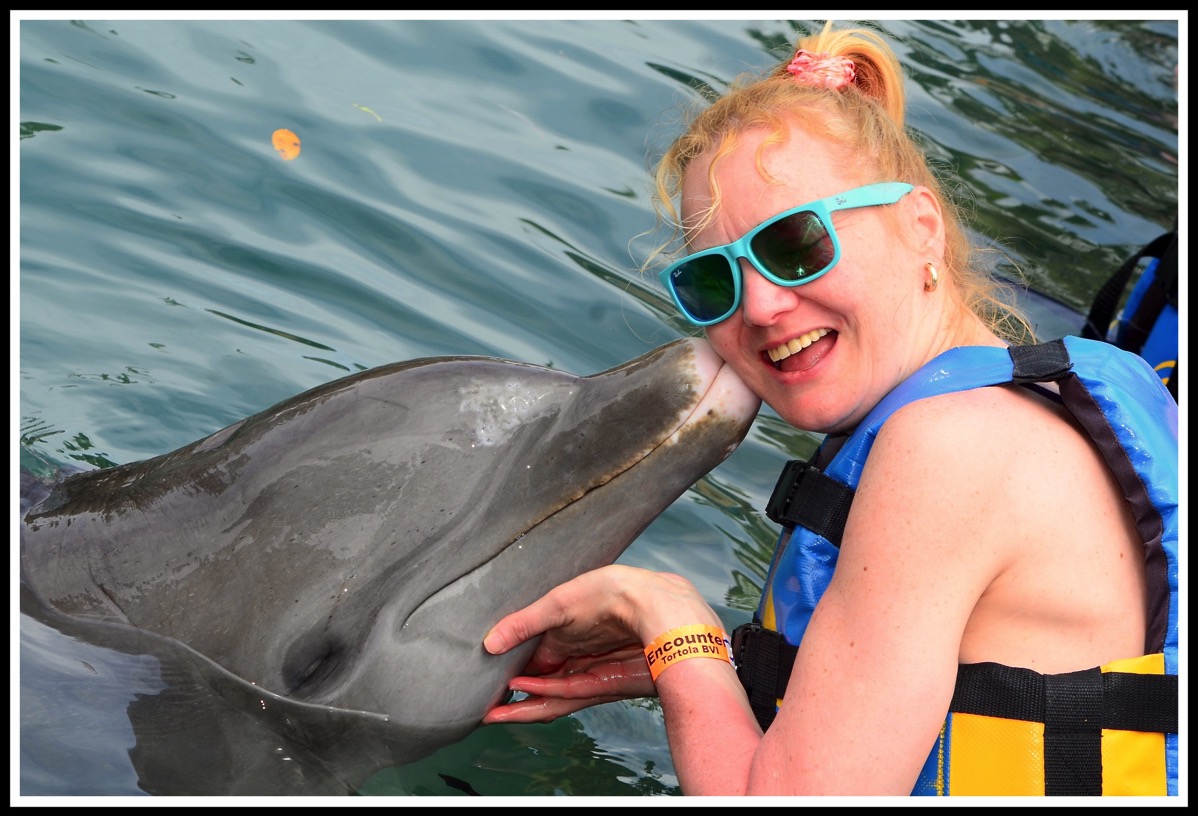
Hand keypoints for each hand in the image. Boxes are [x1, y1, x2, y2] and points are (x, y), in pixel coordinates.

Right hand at [481, 565, 721, 723]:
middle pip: (541, 681)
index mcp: (568, 631)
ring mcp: (589, 672)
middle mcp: (577, 654)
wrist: (652, 604)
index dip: (511, 669)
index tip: (486, 681)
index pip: (534, 657)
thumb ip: (523, 625)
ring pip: (551, 695)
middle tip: (486, 709)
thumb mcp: (557, 605)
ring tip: (494, 714)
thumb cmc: (609, 592)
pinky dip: (543, 697)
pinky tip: (521, 697)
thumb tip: (489, 642)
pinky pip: (566, 695)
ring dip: (524, 705)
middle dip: (515, 696)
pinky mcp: (602, 685)